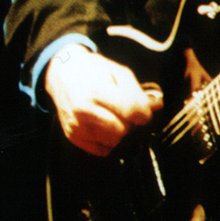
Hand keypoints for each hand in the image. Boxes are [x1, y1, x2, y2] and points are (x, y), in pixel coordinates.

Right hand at [44, 44, 162, 156]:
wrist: (61, 74)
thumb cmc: (93, 71)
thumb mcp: (118, 72)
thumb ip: (138, 91)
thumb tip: (158, 105)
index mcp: (97, 90)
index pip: (132, 112)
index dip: (144, 114)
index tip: (144, 111)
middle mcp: (84, 110)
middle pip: (124, 130)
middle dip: (130, 123)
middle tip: (125, 112)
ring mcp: (76, 125)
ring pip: (113, 142)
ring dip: (119, 132)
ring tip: (113, 116)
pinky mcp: (72, 136)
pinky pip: (101, 149)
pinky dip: (108, 141)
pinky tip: (104, 125)